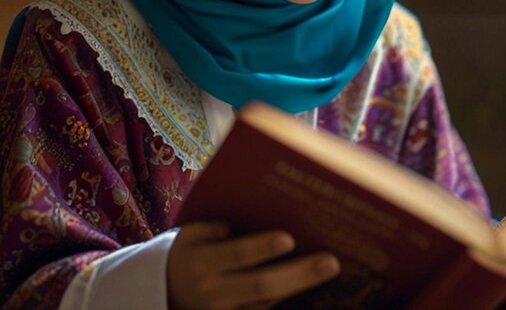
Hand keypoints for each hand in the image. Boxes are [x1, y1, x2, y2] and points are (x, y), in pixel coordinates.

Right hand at [167, 221, 339, 309]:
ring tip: (328, 269)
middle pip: (262, 285)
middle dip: (300, 274)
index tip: (289, 239)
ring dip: (300, 287)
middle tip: (331, 262)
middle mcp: (213, 293)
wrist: (161, 294)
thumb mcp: (190, 235)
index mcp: (201, 263)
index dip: (262, 248)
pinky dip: (289, 298)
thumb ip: (216, 227)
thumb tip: (252, 217)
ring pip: (267, 303)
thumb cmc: (185, 254)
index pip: (237, 255)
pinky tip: (311, 284)